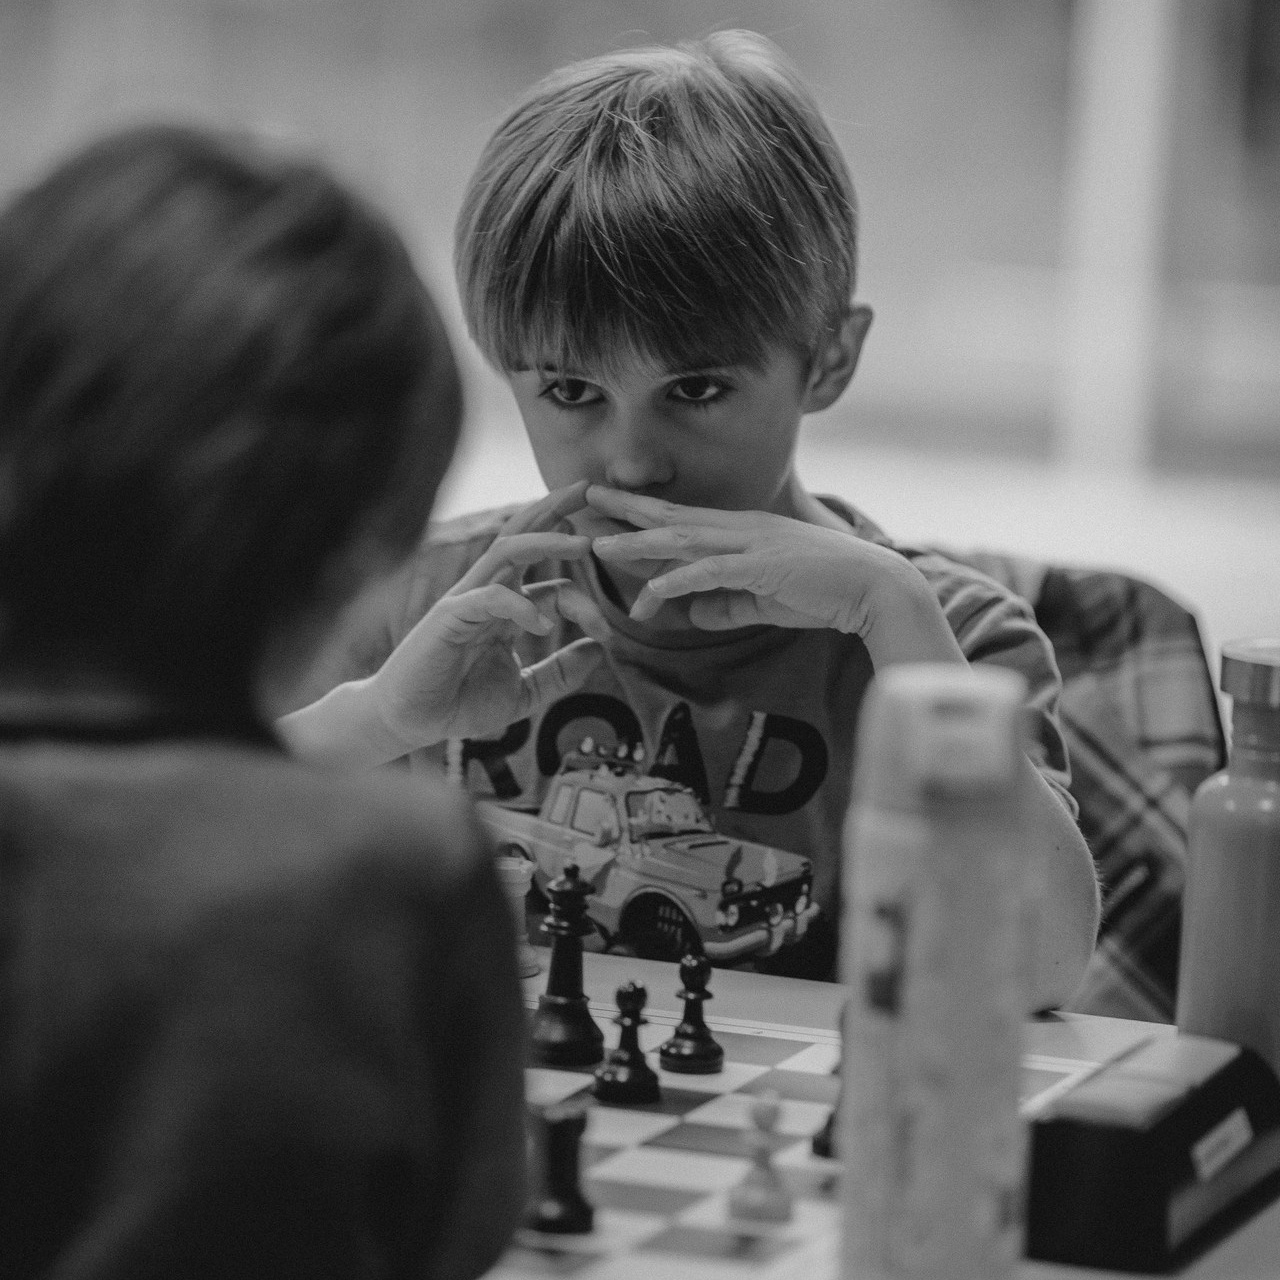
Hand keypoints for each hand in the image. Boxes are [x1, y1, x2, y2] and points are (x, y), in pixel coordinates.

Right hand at [368, 483, 610, 749]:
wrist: (411, 722)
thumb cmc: (460, 703)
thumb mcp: (524, 692)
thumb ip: (559, 673)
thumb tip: (600, 650)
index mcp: (507, 609)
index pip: (555, 586)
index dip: (586, 603)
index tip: (608, 632)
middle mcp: (488, 594)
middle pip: (524, 538)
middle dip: (556, 511)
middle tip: (591, 490)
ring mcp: (467, 601)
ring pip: (506, 553)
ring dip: (545, 541)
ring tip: (581, 543)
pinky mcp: (448, 619)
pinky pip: (486, 598)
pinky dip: (517, 604)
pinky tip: (542, 625)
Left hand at [585, 486, 964, 666]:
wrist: (873, 589)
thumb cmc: (821, 593)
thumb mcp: (762, 601)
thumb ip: (725, 605)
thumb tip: (689, 616)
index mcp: (739, 532)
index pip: (679, 521)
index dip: (639, 514)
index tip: (602, 510)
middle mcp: (740, 529)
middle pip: (671, 517)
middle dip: (624, 509)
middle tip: (582, 499)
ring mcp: (751, 544)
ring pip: (683, 540)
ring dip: (640, 542)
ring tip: (601, 543)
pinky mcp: (763, 567)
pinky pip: (712, 572)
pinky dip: (680, 579)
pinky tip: (652, 588)